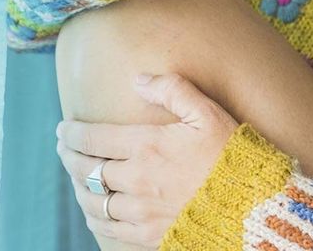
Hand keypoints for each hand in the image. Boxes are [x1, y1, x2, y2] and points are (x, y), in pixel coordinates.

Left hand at [56, 72, 239, 248]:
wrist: (249, 203)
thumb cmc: (230, 152)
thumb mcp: (207, 111)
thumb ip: (172, 89)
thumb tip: (138, 78)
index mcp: (148, 146)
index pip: (94, 138)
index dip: (73, 133)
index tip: (63, 128)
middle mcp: (137, 179)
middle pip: (87, 169)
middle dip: (69, 155)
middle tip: (63, 146)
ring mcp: (141, 211)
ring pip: (93, 200)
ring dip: (78, 186)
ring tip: (75, 174)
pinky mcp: (149, 235)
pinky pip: (108, 229)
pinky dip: (94, 216)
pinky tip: (93, 208)